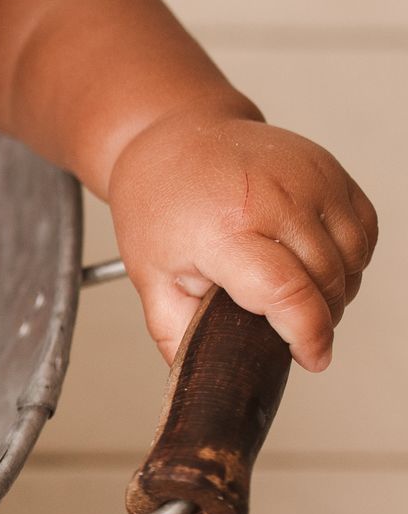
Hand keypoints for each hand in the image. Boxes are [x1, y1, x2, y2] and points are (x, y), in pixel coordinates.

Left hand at [107, 115, 378, 370]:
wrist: (173, 134)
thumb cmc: (158, 202)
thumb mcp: (149, 276)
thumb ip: (178, 334)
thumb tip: (205, 379)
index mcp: (225, 229)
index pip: (288, 294)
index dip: (308, 335)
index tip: (311, 359)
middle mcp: (275, 199)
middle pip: (327, 283)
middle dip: (317, 318)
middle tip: (286, 326)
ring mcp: (309, 179)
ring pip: (352, 261)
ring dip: (336, 290)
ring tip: (293, 292)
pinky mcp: (330, 170)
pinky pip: (363, 231)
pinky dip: (350, 258)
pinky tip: (312, 262)